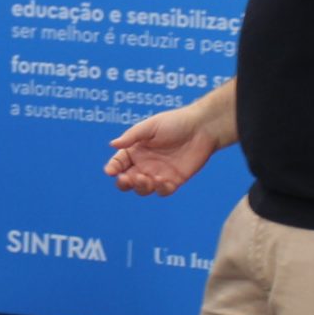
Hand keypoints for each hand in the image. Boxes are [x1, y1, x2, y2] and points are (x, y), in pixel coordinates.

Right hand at [105, 104, 219, 196]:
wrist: (202, 128)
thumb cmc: (175, 122)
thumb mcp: (150, 126)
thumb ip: (132, 136)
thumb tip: (112, 144)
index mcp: (135, 150)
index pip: (119, 163)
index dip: (113, 168)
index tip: (111, 171)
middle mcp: (144, 164)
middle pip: (128, 181)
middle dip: (124, 183)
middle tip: (127, 178)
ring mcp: (158, 174)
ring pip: (143, 189)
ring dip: (141, 187)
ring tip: (146, 178)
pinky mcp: (174, 181)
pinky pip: (163, 191)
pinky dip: (160, 189)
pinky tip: (162, 181)